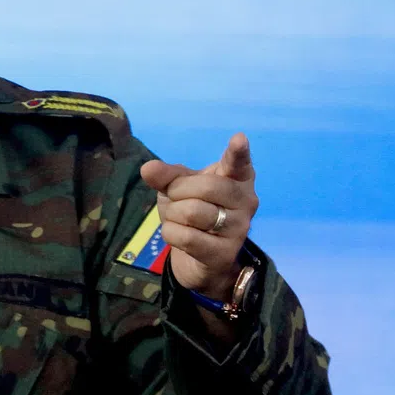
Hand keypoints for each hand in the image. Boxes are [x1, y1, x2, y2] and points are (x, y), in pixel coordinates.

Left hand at [139, 133, 258, 300]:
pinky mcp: (225, 253)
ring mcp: (239, 229)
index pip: (239, 163)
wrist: (198, 256)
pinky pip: (185, 236)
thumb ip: (166, 175)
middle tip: (176, 198)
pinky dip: (171, 233)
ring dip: (173, 214)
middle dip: (178, 190)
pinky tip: (180, 235)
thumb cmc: (192, 209)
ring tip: (180, 218)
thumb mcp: (177, 187)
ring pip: (193, 211)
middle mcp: (246, 201)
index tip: (238, 138)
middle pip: (206, 186)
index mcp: (237, 178)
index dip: (238, 152)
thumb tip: (148, 169)